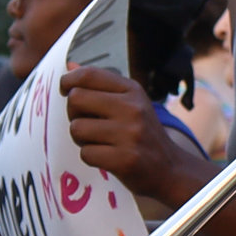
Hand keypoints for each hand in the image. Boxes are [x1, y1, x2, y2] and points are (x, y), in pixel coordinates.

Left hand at [63, 67, 193, 201]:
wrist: (169, 168)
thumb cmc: (142, 134)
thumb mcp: (129, 103)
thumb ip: (99, 85)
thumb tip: (69, 66)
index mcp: (133, 91)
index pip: (89, 75)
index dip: (68, 81)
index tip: (66, 90)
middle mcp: (134, 108)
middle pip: (76, 99)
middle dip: (74, 113)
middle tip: (89, 122)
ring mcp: (131, 134)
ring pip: (77, 128)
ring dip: (82, 139)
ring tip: (101, 142)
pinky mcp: (125, 159)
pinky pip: (86, 153)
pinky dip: (92, 157)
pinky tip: (108, 157)